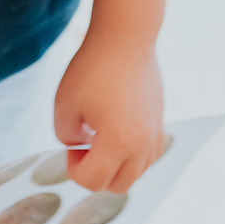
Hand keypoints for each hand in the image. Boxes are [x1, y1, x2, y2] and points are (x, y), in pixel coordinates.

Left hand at [53, 34, 164, 193]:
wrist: (125, 38)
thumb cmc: (92, 68)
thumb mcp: (64, 104)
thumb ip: (65, 136)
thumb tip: (79, 146)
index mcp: (118, 143)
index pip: (93, 181)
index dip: (73, 168)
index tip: (70, 144)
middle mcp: (142, 145)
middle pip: (118, 185)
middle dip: (95, 174)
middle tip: (83, 145)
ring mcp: (155, 135)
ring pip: (137, 174)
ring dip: (115, 167)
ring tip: (100, 137)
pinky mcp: (160, 123)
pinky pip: (148, 156)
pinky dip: (132, 156)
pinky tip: (117, 132)